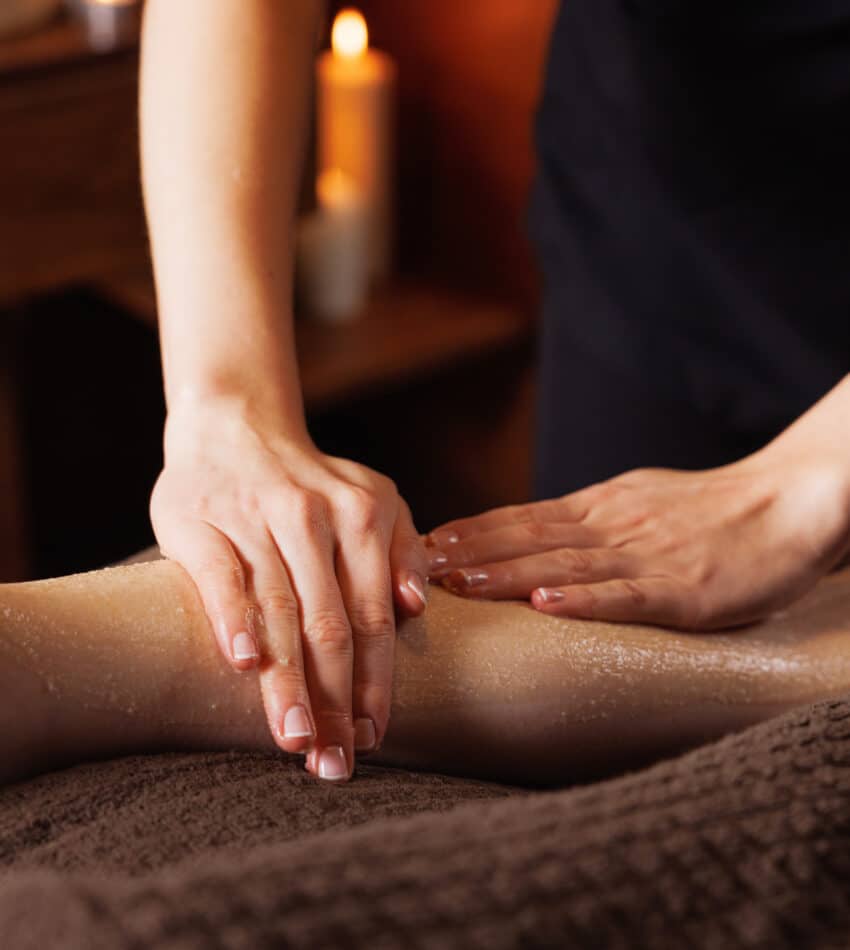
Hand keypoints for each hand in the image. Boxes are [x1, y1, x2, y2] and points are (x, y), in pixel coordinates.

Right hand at [151, 396, 426, 780]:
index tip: (374, 737)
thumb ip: (402, 548)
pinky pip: (222, 578)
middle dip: (336, 700)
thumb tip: (416, 607)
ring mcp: (257, 518)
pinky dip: (235, 620)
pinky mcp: (202, 523)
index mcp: (364, 515)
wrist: (235, 426)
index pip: (375, 615)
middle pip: (330, 625)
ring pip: (280, 611)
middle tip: (335, 762)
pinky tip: (243, 666)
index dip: (375, 681)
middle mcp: (314, 517)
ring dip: (288, 681)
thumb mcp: (374, 498)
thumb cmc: (312, 483)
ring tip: (296, 740)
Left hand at [426, 444, 849, 629]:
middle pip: (530, 539)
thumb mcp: (640, 499)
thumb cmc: (713, 506)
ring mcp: (647, 557)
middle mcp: (613, 527)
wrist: (788, 501)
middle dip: (471, 553)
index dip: (473, 530)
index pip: (524, 517)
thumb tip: (541, 530)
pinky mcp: (683, 590)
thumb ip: (592, 517)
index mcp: (603, 507)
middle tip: (417, 565)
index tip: (427, 541)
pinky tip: (546, 606)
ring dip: (508, 574)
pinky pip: (626, 596)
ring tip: (460, 583)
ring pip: (565, 565)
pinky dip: (583, 600)